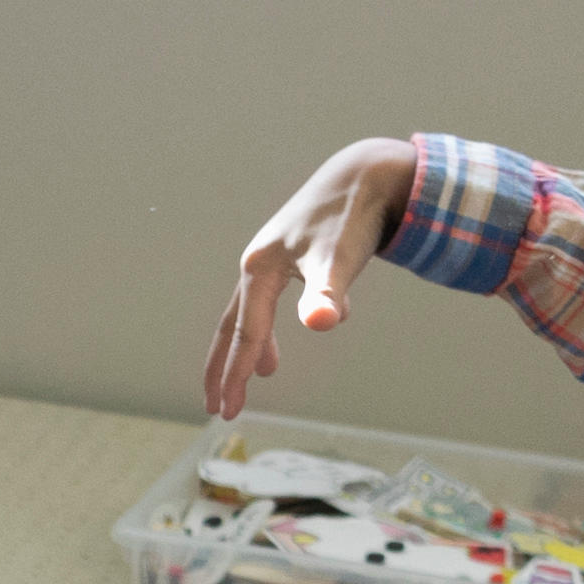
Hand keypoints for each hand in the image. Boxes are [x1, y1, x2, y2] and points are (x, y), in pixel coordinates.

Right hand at [201, 135, 417, 419]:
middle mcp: (257, 263)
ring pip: (253, 309)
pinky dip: (285, 315)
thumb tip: (321, 323)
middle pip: (233, 324)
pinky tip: (320, 315)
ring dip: (253, 343)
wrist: (366, 172)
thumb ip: (327, 293)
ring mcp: (273, 257)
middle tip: (217, 405)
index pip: (246, 334)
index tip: (228, 411)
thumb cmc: (351, 217)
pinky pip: (278, 294)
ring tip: (264, 373)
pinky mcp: (293, 252)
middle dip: (225, 367)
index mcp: (260, 270)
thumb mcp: (341, 259)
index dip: (237, 375)